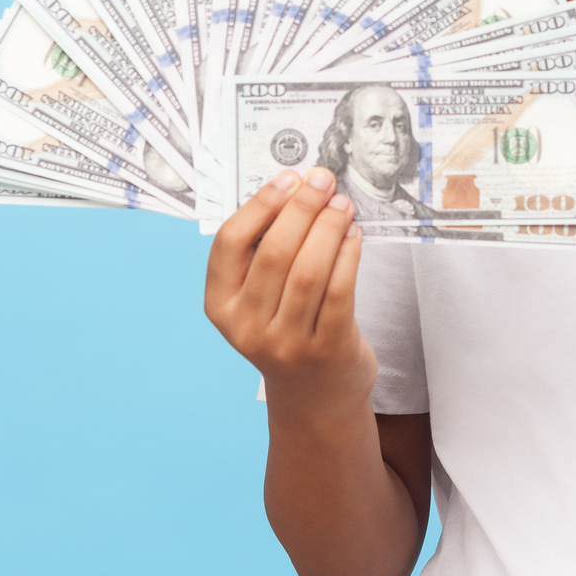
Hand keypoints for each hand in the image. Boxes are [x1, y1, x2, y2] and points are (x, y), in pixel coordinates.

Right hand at [204, 166, 377, 418]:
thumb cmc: (287, 332)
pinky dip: (348, 255)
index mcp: (221, 306)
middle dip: (303, 207)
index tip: (288, 178)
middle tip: (324, 180)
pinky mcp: (326, 348)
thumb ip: (264, 252)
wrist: (315, 398)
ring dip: (329, 227)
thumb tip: (295, 188)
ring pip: (309, 269)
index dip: (261, 204)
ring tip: (342, 205)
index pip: (230, 243)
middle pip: (274, 251)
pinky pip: (339, 291)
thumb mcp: (258, 300)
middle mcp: (247, 327)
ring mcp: (286, 342)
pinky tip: (354, 235)